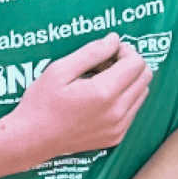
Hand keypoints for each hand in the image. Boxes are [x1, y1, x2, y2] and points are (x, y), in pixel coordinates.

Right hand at [6, 36, 149, 160]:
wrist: (33, 139)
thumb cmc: (41, 102)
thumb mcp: (60, 69)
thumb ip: (91, 52)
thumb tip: (114, 39)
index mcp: (104, 93)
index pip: (137, 63)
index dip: (125, 50)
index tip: (106, 51)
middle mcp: (117, 112)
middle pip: (145, 77)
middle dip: (129, 64)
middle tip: (104, 63)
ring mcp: (119, 128)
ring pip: (142, 94)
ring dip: (128, 81)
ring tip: (101, 80)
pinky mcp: (116, 137)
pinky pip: (132, 111)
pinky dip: (124, 99)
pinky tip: (99, 98)